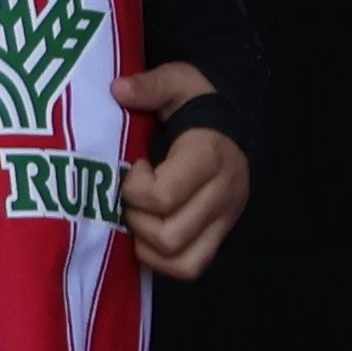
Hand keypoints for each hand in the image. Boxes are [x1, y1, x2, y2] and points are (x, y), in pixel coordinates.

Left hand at [116, 67, 248, 278]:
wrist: (233, 123)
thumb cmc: (197, 103)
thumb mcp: (177, 82)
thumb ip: (150, 85)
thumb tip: (118, 90)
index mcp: (210, 156)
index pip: (165, 196)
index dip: (135, 188)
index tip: (135, 166)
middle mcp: (224, 193)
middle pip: (169, 235)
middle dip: (138, 219)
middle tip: (133, 197)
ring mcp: (226, 219)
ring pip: (181, 260)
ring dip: (148, 245)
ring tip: (141, 217)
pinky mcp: (221, 234)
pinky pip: (191, 267)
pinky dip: (163, 261)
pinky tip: (149, 236)